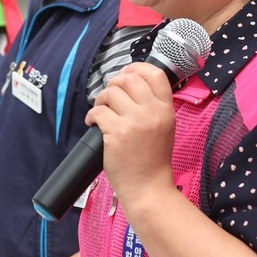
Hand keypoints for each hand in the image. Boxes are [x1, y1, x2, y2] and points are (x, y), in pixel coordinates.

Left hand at [86, 62, 176, 206]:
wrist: (149, 188)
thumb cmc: (153, 159)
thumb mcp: (164, 127)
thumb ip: (152, 106)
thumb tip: (129, 83)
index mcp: (165, 109)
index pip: (154, 74)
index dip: (136, 67)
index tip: (125, 73)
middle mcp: (152, 112)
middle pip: (128, 79)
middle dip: (113, 84)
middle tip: (108, 97)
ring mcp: (135, 122)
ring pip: (110, 93)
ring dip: (100, 100)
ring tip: (101, 112)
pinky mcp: (117, 133)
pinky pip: (98, 111)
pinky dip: (92, 116)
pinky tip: (94, 124)